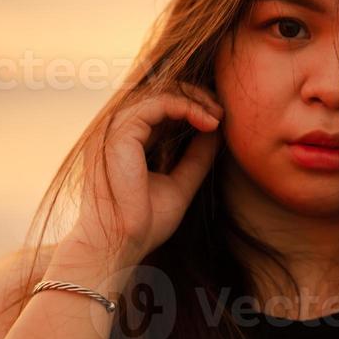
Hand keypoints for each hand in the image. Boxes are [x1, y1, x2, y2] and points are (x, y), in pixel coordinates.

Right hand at [69, 82, 223, 266]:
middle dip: (196, 97)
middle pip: (161, 93)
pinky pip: (158, 104)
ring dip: (195, 100)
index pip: (162, 108)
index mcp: (129, 142)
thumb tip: (217, 130)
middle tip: (223, 112)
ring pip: (160, 93)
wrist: (121, 246)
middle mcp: (119, 131)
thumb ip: (196, 157)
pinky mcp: (119, 133)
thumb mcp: (180, 184)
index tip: (221, 120)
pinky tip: (207, 122)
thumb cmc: (144, 224)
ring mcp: (115, 129)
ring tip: (218, 117)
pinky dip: (186, 107)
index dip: (193, 107)